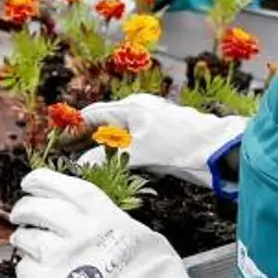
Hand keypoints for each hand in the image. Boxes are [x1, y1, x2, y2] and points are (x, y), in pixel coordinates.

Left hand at [10, 169, 208, 277]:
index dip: (43, 180)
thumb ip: (116, 224)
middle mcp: (81, 233)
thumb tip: (99, 220)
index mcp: (107, 218)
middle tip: (22, 213)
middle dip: (24, 208)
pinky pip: (24, 270)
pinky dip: (25, 267)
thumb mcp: (146, 238)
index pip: (66, 188)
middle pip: (38, 208)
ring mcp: (63, 260)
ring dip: (22, 237)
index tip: (32, 182)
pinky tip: (33, 269)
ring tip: (24, 240)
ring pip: (27, 238)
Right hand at [77, 95, 247, 189]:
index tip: (58, 140)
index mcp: (132, 107)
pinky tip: (112, 169)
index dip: (74, 126)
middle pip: (103, 125)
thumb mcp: (140, 152)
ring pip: (117, 139)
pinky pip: (131, 149)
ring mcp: (150, 127)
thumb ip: (107, 158)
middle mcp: (139, 113)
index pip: (93, 114)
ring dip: (101, 152)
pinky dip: (118, 158)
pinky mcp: (159, 143)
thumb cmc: (181, 143)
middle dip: (85, 140)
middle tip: (66, 155)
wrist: (218, 152)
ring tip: (84, 166)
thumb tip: (82, 164)